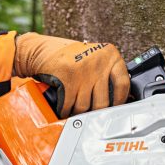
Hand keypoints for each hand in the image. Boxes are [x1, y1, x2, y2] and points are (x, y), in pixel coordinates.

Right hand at [13, 32, 130, 117]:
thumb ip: (107, 73)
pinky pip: (70, 106)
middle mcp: (99, 62)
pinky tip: (65, 110)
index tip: (115, 107)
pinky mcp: (68, 79)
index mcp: (110, 55)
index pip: (123, 83)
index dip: (120, 100)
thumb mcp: (94, 58)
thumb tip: (118, 100)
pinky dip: (66, 112)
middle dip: (94, 112)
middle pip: (103, 102)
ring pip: (85, 106)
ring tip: (76, 111)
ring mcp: (83, 71)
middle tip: (91, 114)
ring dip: (78, 113)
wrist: (41, 50)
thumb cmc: (70, 57)